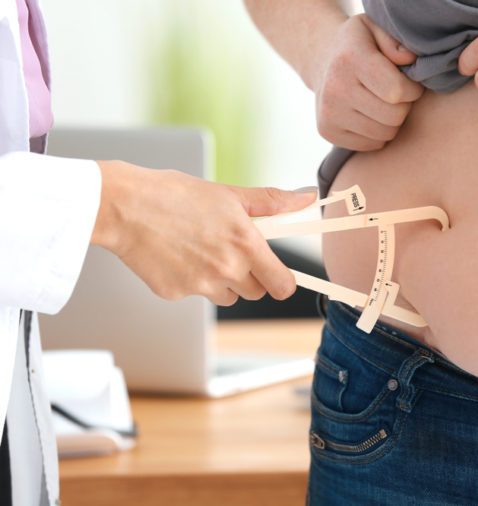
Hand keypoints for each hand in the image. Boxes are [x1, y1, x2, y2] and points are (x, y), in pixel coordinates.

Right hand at [92, 161, 316, 305]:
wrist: (124, 206)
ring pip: (227, 296)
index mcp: (245, 245)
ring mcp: (200, 285)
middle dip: (251, 277)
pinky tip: (177, 256)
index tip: (277, 274)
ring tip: (201, 250)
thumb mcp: (230, 195)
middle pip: (257, 292)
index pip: (282, 284)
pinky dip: (191, 280)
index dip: (283, 281)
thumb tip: (307, 199)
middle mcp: (226, 269)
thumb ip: (272, 202)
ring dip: (222, 281)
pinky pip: (196, 294)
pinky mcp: (176, 294)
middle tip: (231, 251)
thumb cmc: (175, 195)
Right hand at [307, 14, 424, 150]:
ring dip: (392, 121)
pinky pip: (371, 145)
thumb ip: (396, 42)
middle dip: (404, 106)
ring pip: (385, 134)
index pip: (396, 91)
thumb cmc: (359, 44)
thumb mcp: (376, 29)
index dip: (412, 90)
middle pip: (393, 116)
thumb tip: (410, 60)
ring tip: (383, 103)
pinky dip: (378, 133)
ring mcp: (329, 114)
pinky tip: (369, 114)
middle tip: (397, 95)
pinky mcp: (327, 132)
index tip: (410, 83)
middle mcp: (335, 89)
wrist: (321, 60)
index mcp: (350, 59)